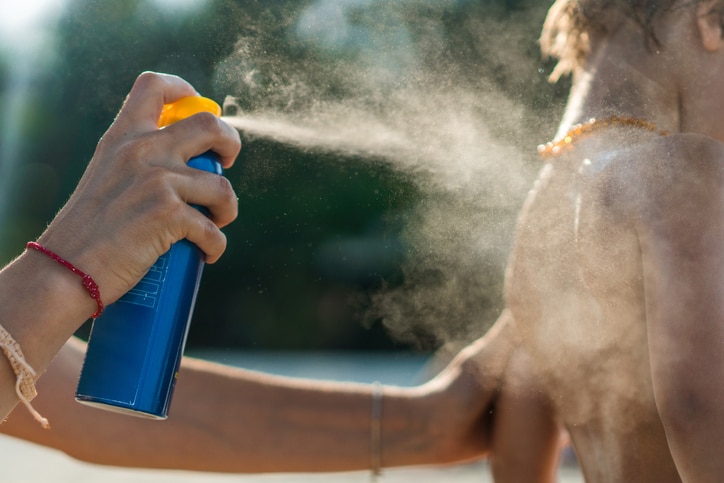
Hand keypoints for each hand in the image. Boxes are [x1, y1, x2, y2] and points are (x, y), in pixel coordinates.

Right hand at [36, 72, 240, 302]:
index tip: (198, 106)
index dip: (185, 90)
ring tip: (216, 223)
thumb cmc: (86, 233)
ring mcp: (157, 180)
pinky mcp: (168, 213)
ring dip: (228, 209)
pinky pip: (213, 229)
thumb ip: (135, 163)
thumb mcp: (105, 177)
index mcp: (122, 137)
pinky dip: (216, 246)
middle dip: (231, 143)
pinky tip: (207, 253)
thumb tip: (179, 168)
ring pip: (222, 186)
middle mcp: (142, 150)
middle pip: (209, 124)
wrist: (65, 270)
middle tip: (227, 164)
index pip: (154, 86)